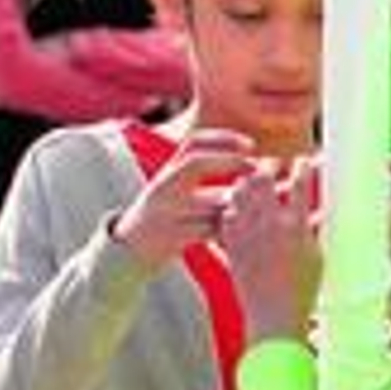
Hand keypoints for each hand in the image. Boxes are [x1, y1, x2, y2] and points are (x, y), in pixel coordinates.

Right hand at [111, 130, 256, 271]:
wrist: (127, 250)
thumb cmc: (164, 214)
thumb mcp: (175, 186)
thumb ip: (204, 171)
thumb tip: (252, 158)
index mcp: (167, 173)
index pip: (192, 143)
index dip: (223, 138)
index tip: (251, 145)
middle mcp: (162, 188)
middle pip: (196, 164)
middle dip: (230, 161)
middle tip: (257, 169)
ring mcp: (163, 212)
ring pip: (210, 201)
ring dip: (239, 201)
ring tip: (263, 202)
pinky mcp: (170, 239)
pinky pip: (210, 230)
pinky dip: (231, 229)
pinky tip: (246, 229)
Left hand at [219, 160, 322, 345]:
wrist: (273, 316)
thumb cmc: (303, 289)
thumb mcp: (318, 254)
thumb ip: (315, 227)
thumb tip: (320, 207)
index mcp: (296, 226)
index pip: (299, 181)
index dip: (302, 166)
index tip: (303, 162)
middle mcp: (269, 225)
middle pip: (262, 178)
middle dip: (269, 167)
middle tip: (274, 168)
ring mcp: (246, 234)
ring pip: (239, 192)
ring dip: (248, 184)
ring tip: (255, 186)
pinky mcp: (231, 245)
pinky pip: (226, 214)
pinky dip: (233, 207)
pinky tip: (240, 210)